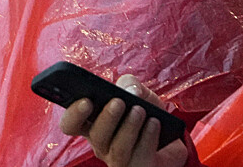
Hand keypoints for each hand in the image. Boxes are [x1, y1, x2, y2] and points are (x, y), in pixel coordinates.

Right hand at [59, 75, 188, 166]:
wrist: (171, 139)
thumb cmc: (147, 115)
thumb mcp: (139, 93)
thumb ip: (130, 84)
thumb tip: (130, 90)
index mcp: (93, 123)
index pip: (71, 124)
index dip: (74, 114)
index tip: (86, 101)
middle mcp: (101, 144)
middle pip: (96, 136)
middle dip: (107, 118)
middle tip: (118, 101)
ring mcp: (118, 160)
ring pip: (117, 149)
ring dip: (129, 126)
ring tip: (140, 110)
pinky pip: (138, 158)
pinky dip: (147, 138)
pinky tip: (154, 123)